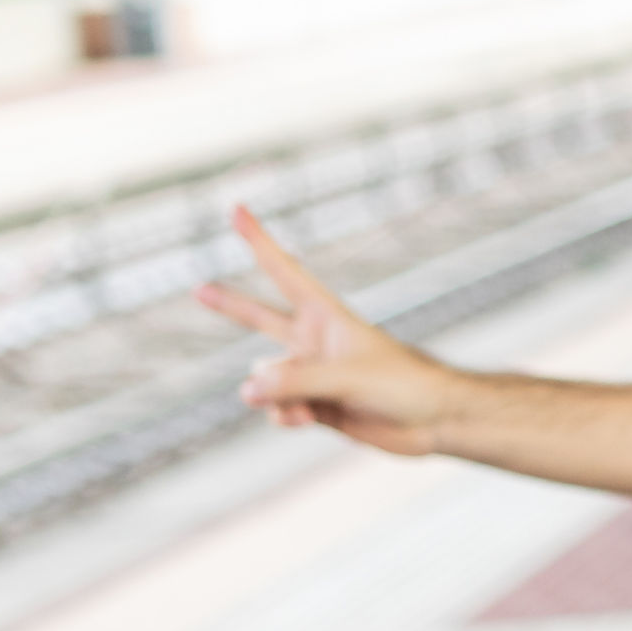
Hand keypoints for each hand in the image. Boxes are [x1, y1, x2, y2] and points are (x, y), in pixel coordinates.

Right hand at [194, 204, 464, 452]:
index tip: (236, 209)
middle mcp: (313, 342)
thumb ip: (294, 383)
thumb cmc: (402, 385)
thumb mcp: (345, 378)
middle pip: (260, 318)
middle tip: (198, 288)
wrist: (432, 421)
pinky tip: (304, 420)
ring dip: (275, 395)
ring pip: (264, 380)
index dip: (258, 240)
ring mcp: (312, 375)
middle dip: (230, 305)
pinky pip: (277, 409)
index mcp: (325, 317)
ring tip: (305, 404)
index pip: (283, 271)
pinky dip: (284, 416)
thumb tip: (247, 391)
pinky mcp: (314, 406)